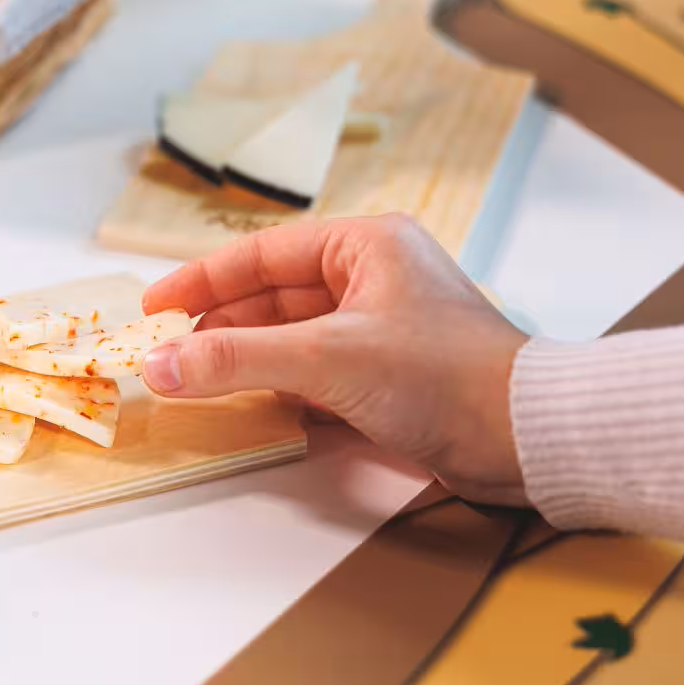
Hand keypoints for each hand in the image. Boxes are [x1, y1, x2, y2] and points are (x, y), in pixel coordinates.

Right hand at [140, 214, 530, 504]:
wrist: (529, 438)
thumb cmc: (446, 377)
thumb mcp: (326, 359)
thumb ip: (235, 359)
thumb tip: (158, 365)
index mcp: (366, 246)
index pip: (262, 253)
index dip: (201, 279)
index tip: (154, 305)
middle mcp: (374, 277)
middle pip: (271, 294)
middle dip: (217, 324)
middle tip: (166, 352)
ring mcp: (382, 328)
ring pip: (290, 334)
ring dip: (244, 356)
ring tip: (195, 378)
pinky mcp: (389, 374)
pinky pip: (313, 369)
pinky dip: (277, 383)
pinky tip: (246, 401)